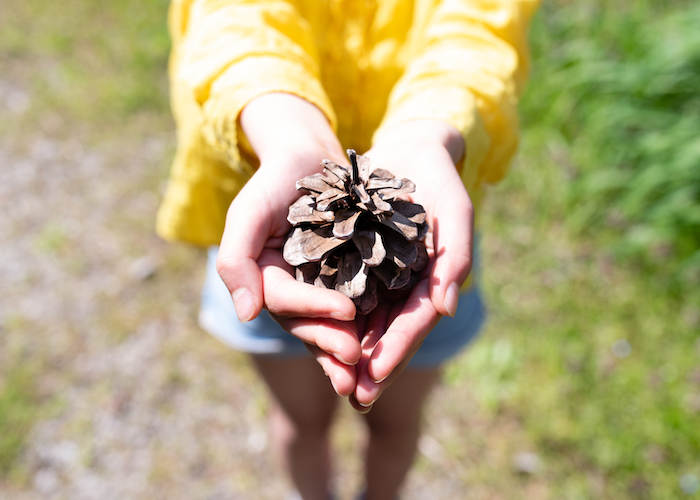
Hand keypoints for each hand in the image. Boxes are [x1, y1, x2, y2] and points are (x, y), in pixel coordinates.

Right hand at [216, 93, 362, 393]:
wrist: (308, 157)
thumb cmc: (275, 180)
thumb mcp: (249, 212)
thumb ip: (237, 259)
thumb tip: (246, 314)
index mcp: (265, 277)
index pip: (284, 301)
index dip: (312, 310)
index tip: (346, 312)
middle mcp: (290, 289)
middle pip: (306, 323)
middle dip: (330, 342)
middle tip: (355, 360)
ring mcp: (317, 286)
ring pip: (330, 323)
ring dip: (346, 345)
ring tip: (369, 365)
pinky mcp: (345, 279)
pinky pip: (355, 305)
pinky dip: (367, 323)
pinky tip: (388, 337)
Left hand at [349, 120, 473, 410]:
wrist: (410, 149)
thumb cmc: (439, 177)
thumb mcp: (454, 208)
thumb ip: (456, 255)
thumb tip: (447, 308)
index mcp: (434, 279)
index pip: (416, 322)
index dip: (398, 349)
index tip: (376, 374)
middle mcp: (407, 284)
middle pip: (389, 332)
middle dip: (373, 365)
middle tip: (355, 397)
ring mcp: (382, 276)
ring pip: (367, 322)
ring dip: (352, 351)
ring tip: (334, 380)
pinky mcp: (357, 262)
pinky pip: (345, 295)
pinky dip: (334, 318)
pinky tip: (316, 336)